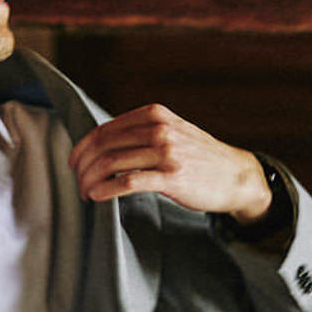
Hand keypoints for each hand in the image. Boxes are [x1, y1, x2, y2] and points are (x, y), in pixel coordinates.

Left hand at [67, 104, 270, 222]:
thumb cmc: (199, 157)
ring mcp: (166, 152)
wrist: (236, 175)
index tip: (74, 162)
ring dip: (90, 180)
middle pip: (103, 146)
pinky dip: (106, 189)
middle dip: (83, 166)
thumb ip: (142, 131)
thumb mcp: (172, 131)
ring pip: (111, 163)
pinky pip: (128, 182)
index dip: (83, 147)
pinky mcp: (171, 177)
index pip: (105, 129)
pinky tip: (97, 196)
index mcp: (154, 115)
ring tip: (85, 192)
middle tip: (77, 181)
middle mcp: (158, 129)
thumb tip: (105, 144)